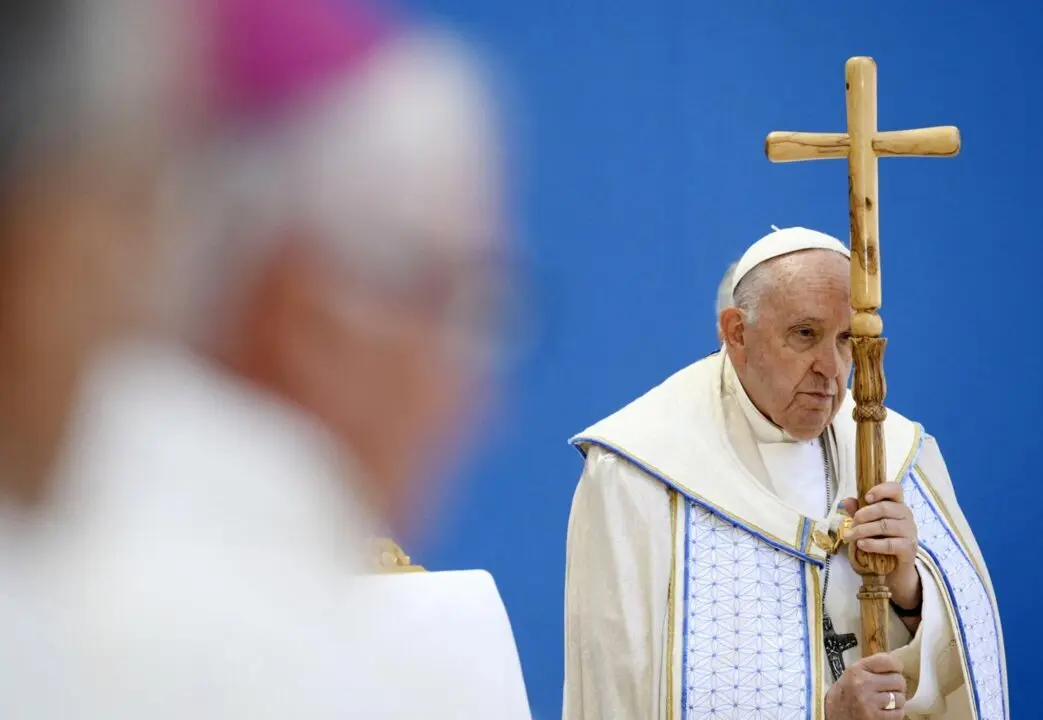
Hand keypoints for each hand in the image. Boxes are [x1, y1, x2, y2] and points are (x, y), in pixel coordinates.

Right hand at [825, 653, 905, 719]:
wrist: (832, 714)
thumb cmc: (846, 693)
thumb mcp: (853, 674)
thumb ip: (872, 667)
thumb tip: (896, 665)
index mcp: (857, 670)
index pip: (888, 661)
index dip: (896, 666)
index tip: (895, 670)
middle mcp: (862, 684)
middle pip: (898, 680)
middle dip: (897, 686)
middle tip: (890, 689)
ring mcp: (869, 702)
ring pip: (900, 698)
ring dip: (897, 701)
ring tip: (887, 701)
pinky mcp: (874, 718)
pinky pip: (898, 713)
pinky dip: (895, 713)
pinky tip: (885, 710)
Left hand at [841, 482, 920, 610]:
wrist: (895, 571)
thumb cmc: (880, 542)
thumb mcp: (867, 526)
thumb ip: (858, 512)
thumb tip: (846, 500)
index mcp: (897, 506)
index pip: (896, 489)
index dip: (881, 489)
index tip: (867, 497)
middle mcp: (907, 516)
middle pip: (885, 508)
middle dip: (863, 514)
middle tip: (851, 523)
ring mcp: (910, 532)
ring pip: (885, 525)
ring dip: (863, 530)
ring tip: (850, 536)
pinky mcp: (909, 549)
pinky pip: (889, 544)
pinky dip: (872, 544)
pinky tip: (861, 545)